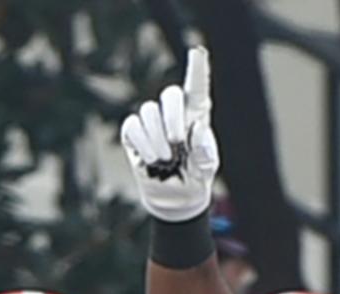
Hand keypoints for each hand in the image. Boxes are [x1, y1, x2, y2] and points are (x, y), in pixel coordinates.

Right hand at [117, 46, 219, 224]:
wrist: (175, 195)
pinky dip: (141, 143)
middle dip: (172, 117)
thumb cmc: (196, 174)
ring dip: (157, 137)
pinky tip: (151, 159)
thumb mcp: (207, 167)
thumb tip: (196, 130)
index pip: (197, 84)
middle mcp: (175, 111)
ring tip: (166, 159)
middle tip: (177, 142)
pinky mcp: (133, 133)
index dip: (197, 67)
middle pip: (170, 94)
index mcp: (197, 112)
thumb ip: (205, 151)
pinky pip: (132, 126)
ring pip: (149, 111)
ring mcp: (152, 121)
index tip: (197, 51)